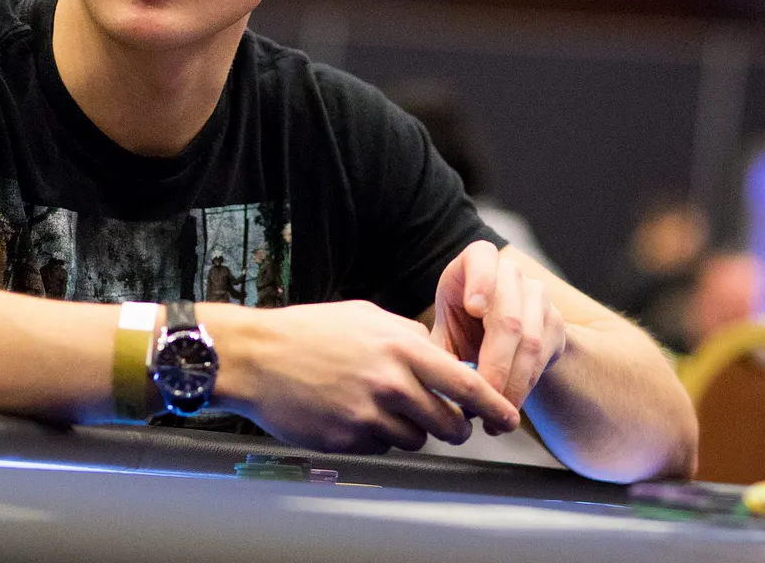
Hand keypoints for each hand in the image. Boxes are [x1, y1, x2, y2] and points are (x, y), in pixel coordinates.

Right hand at [208, 300, 519, 454]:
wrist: (256, 357)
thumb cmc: (310, 331)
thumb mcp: (368, 315)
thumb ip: (411, 336)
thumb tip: (447, 357)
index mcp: (401, 347)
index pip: (466, 384)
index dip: (495, 405)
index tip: (509, 418)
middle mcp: (390, 383)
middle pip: (449, 423)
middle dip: (454, 427)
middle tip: (447, 421)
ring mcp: (368, 416)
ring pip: (417, 440)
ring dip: (411, 430)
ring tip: (382, 407)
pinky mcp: (348, 440)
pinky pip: (382, 448)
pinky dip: (377, 437)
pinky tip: (353, 414)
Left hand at [432, 240, 566, 422]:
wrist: (494, 332)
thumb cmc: (459, 328)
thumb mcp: (443, 331)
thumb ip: (438, 349)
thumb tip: (434, 382)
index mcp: (477, 260)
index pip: (482, 257)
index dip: (481, 281)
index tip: (474, 308)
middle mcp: (510, 273)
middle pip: (507, 318)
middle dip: (495, 364)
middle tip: (481, 397)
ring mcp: (538, 296)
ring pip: (530, 342)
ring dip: (512, 384)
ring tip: (493, 415)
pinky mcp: (555, 323)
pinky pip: (543, 358)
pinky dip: (524, 387)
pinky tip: (508, 407)